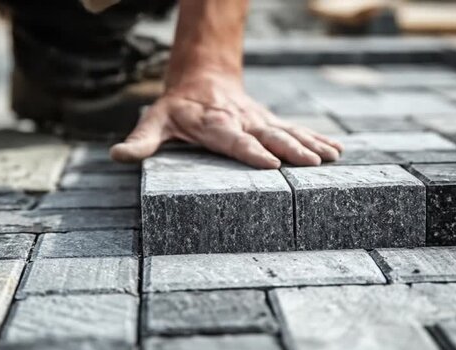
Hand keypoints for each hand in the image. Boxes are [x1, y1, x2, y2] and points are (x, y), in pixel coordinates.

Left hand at [110, 71, 342, 168]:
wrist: (202, 79)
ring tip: (330, 157)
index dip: (250, 151)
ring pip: (286, 131)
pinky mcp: (269, 122)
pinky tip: (336, 150)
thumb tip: (118, 157)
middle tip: (311, 163)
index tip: (270, 163)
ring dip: (308, 144)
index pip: (232, 139)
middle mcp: (240, 121)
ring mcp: (258, 121)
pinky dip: (316, 138)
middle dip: (290, 149)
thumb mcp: (155, 121)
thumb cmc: (177, 108)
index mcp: (212, 123)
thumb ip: (142, 141)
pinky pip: (295, 129)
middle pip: (266, 135)